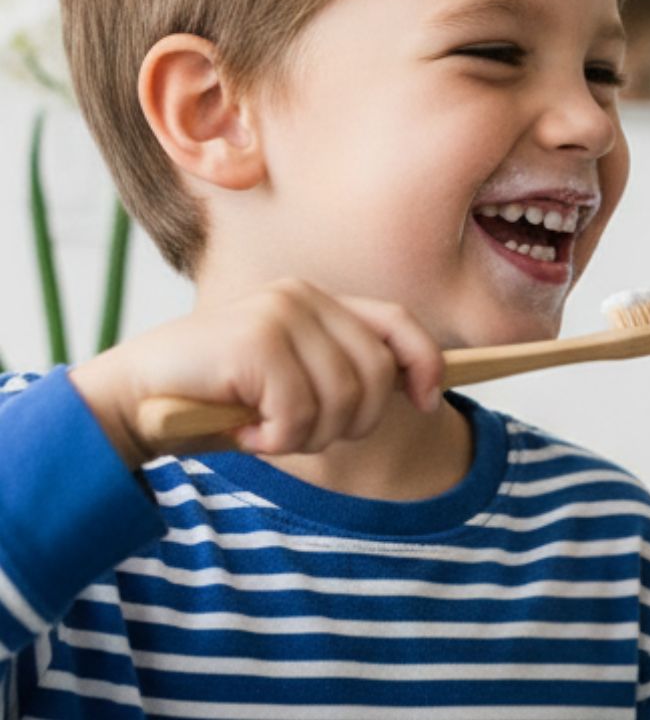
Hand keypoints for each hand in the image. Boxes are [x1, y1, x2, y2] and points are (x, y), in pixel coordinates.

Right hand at [71, 278, 445, 465]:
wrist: (134, 398)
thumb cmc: (218, 398)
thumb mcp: (293, 384)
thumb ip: (342, 376)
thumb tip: (423, 391)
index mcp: (318, 301)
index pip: (398, 323)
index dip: (425, 363)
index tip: (429, 401)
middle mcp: (304, 296)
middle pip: (377, 373)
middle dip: (351, 422)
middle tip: (300, 435)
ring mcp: (281, 313)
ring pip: (343, 399)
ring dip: (307, 436)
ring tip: (266, 431)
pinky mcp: (258, 340)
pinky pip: (300, 413)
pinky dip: (277, 439)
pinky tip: (244, 431)